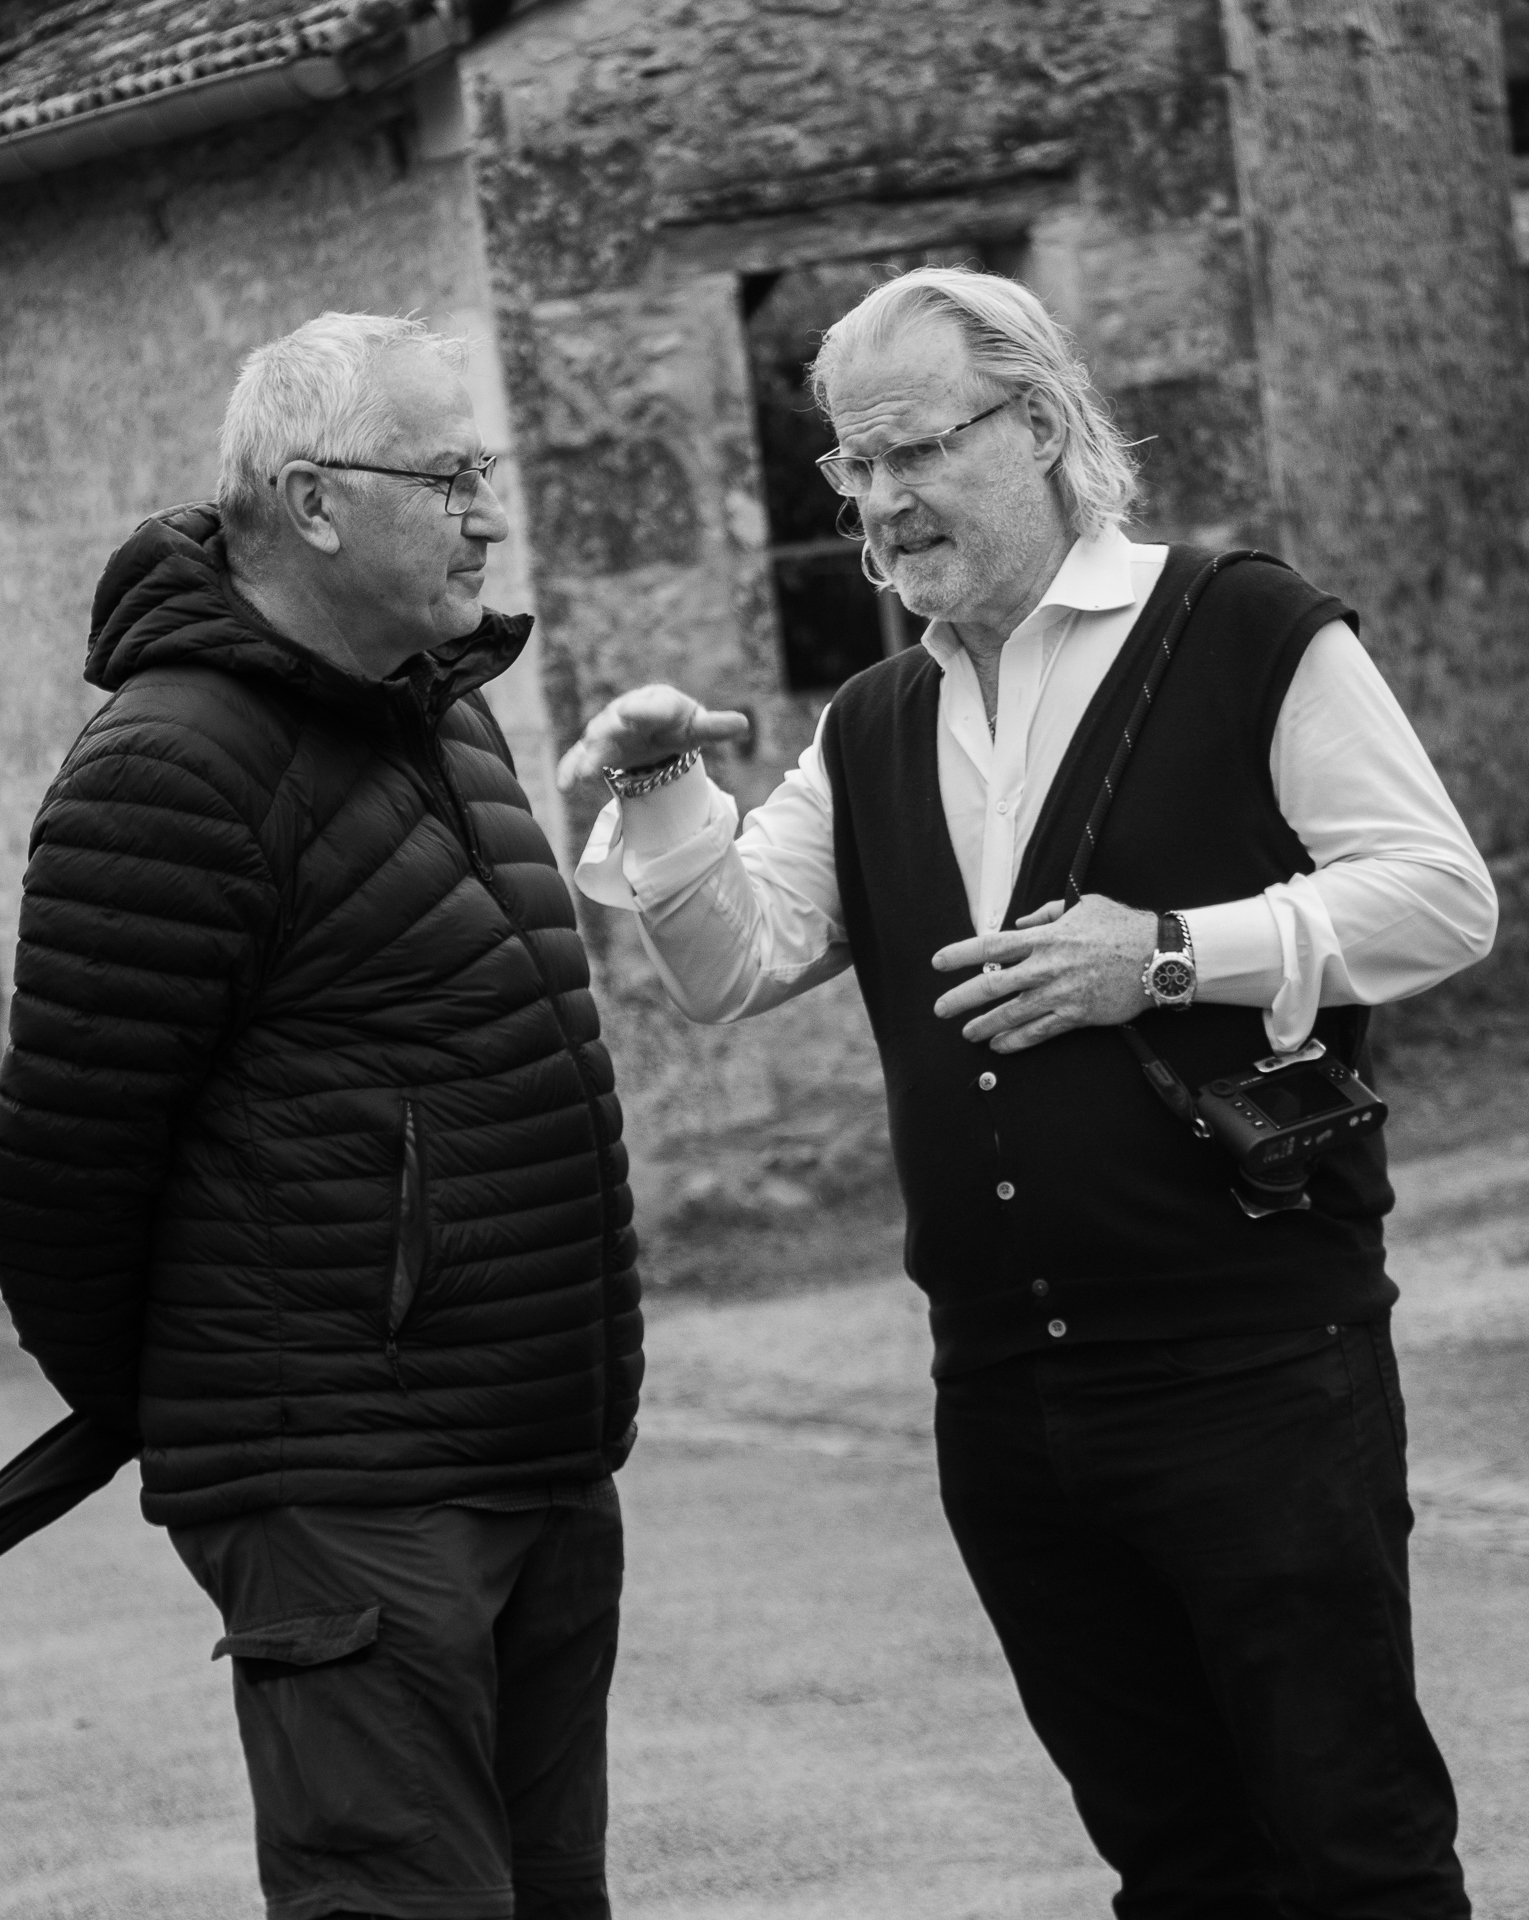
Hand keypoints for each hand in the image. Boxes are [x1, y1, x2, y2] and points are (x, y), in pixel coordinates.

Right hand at [555, 684, 750, 790]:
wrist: (652, 725)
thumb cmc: (678, 724)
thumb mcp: (698, 727)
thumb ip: (716, 727)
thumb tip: (744, 724)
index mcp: (658, 703)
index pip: (653, 707)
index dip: (642, 712)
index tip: (631, 715)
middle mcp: (628, 712)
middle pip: (617, 722)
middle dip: (607, 733)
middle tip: (599, 742)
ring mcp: (609, 730)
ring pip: (595, 741)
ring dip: (588, 756)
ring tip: (584, 774)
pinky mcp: (596, 749)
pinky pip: (578, 757)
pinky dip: (570, 768)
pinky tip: (564, 786)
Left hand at [931, 895, 1157, 1051]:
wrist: (1158, 957)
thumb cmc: (1123, 928)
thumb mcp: (1083, 906)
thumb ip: (1047, 914)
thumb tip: (1019, 925)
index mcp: (1045, 937)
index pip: (991, 945)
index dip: (960, 954)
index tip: (939, 962)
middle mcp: (1047, 966)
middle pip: (992, 984)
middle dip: (961, 998)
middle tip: (941, 1008)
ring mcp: (1060, 992)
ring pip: (1012, 1013)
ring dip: (985, 1025)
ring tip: (968, 1033)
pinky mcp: (1076, 1014)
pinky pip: (1040, 1031)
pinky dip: (1017, 1040)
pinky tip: (1000, 1046)